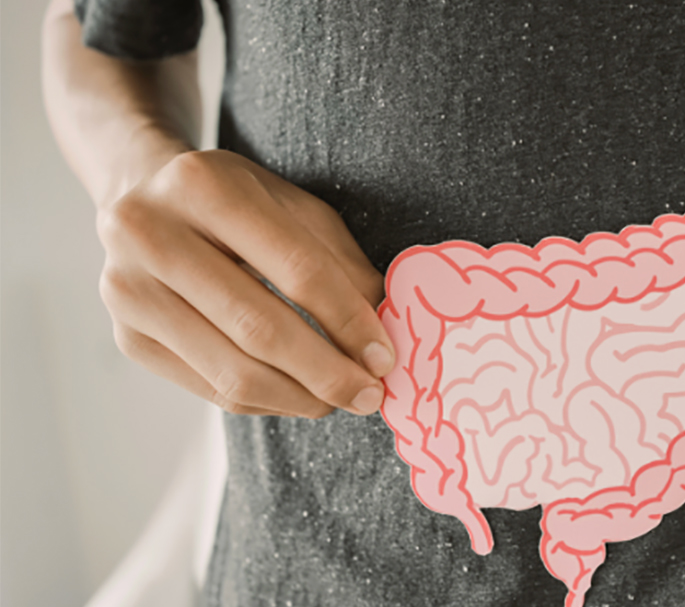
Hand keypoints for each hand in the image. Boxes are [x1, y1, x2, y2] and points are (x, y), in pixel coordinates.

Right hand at [97, 149, 394, 417]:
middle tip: (370, 395)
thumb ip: (342, 266)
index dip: (347, 320)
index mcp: (203, 185)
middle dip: (327, 372)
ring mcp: (129, 292)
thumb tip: (383, 333)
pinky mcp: (128, 339)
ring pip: (233, 371)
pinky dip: (267, 402)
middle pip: (258, 327)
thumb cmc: (236, 204)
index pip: (296, 268)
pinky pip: (212, 389)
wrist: (145, 202)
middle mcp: (150, 235)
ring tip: (341, 401)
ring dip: (300, 397)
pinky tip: (299, 396)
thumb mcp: (296, 209)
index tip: (385, 357)